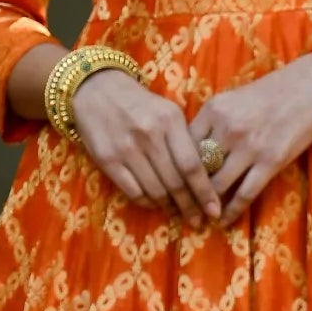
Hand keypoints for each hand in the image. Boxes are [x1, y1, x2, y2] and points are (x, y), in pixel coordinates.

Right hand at [71, 67, 221, 228]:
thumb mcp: (168, 111)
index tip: (215, 210)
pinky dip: (147, 202)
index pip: (192, 165)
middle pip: (175, 182)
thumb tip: (204, 177)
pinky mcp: (108, 160)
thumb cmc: (139, 103)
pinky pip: (133, 191)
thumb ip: (184, 139)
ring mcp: (126, 149)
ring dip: (169, 207)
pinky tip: (155, 203)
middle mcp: (149, 136)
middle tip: (198, 221)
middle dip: (190, 206)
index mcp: (170, 121)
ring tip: (178, 213)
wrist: (96, 89)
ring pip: (155, 190)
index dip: (205, 192)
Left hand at [188, 53, 311, 225]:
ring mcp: (249, 147)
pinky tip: (224, 220)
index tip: (171, 184)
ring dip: (207, 204)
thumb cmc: (269, 92)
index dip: (174, 168)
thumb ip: (211, 122)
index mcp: (213, 110)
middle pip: (197, 168)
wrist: (309, 87)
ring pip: (217, 185)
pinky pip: (245, 193)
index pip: (183, 145)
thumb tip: (189, 149)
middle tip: (180, 207)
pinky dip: (232, 211)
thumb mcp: (231, 98)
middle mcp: (227, 129)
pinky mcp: (270, 162)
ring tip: (200, 216)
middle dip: (187, 192)